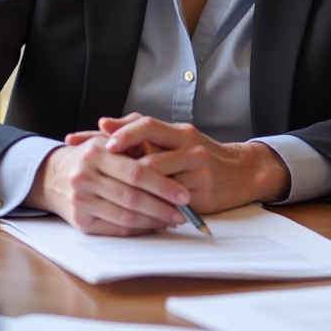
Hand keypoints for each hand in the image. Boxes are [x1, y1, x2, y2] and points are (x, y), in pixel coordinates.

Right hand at [26, 134, 191, 236]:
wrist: (51, 175)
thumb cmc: (89, 157)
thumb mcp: (107, 141)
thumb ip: (134, 141)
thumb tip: (170, 156)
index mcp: (95, 152)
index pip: (135, 172)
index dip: (162, 185)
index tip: (183, 193)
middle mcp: (84, 176)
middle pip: (132, 196)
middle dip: (162, 206)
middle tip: (184, 211)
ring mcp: (80, 200)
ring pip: (126, 216)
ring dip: (154, 220)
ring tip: (173, 219)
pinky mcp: (80, 220)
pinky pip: (116, 228)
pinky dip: (139, 229)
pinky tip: (153, 225)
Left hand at [87, 114, 290, 213]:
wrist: (242, 173)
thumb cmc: (201, 157)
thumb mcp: (176, 140)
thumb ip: (143, 133)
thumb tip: (104, 124)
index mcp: (180, 132)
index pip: (146, 123)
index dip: (119, 131)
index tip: (93, 139)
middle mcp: (189, 146)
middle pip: (147, 149)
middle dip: (115, 158)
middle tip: (88, 163)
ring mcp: (197, 169)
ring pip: (156, 176)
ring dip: (130, 183)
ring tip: (104, 187)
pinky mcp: (202, 191)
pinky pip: (169, 199)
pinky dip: (148, 203)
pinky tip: (130, 207)